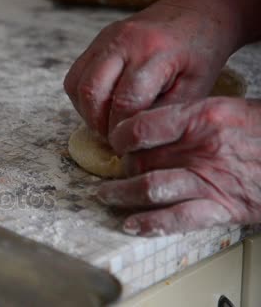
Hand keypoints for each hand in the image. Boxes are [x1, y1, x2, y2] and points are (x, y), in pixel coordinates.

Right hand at [64, 0, 238, 136]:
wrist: (196, 11)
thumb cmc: (201, 53)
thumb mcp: (196, 87)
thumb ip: (164, 112)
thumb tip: (134, 138)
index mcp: (154, 52)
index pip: (125, 102)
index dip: (123, 130)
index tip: (129, 145)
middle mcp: (123, 41)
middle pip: (91, 91)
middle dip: (98, 123)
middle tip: (113, 138)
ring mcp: (104, 38)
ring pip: (75, 84)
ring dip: (86, 111)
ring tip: (105, 123)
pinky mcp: (96, 41)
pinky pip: (74, 75)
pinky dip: (81, 97)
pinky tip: (100, 106)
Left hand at [97, 97, 260, 235]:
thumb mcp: (228, 108)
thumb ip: (190, 115)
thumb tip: (153, 124)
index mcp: (203, 116)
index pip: (142, 125)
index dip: (120, 136)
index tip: (114, 141)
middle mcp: (202, 147)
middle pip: (142, 158)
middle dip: (121, 166)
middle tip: (115, 168)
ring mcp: (211, 179)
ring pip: (150, 187)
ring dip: (122, 194)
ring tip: (105, 196)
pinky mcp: (223, 207)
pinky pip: (177, 219)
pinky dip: (150, 224)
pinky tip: (131, 225)